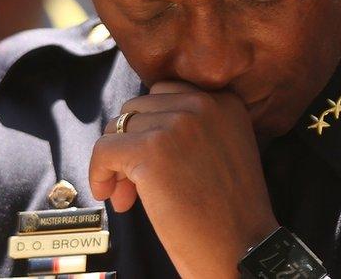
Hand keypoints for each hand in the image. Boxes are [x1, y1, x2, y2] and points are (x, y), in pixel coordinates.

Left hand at [89, 82, 278, 277]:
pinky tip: (110, 196)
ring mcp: (177, 124)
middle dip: (131, 143)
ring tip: (128, 197)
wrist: (242, 248)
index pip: (165, 92)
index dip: (150, 126)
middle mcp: (203, 104)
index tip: (152, 160)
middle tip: (135, 184)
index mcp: (224, 102)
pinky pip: (104, 149)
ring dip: (117, 163)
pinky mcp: (151, 150)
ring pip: (118, 128)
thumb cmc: (230, 213)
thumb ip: (193, 127)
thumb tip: (135, 124)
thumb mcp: (225, 149)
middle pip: (138, 108)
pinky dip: (99, 173)